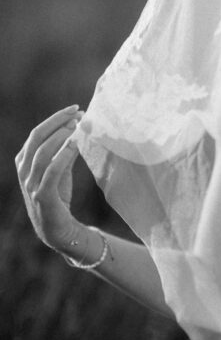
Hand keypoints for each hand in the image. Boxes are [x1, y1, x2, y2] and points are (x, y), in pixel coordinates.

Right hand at [15, 105, 85, 251]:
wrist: (59, 230)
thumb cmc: (58, 198)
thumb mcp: (60, 171)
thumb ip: (64, 151)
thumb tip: (78, 128)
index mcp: (24, 162)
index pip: (37, 133)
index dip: (55, 119)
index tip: (75, 109)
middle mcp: (24, 171)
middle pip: (37, 138)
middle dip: (57, 122)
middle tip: (78, 113)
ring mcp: (30, 185)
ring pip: (42, 152)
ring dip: (61, 136)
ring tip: (78, 126)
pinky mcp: (42, 196)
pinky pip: (51, 172)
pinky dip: (62, 155)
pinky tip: (75, 144)